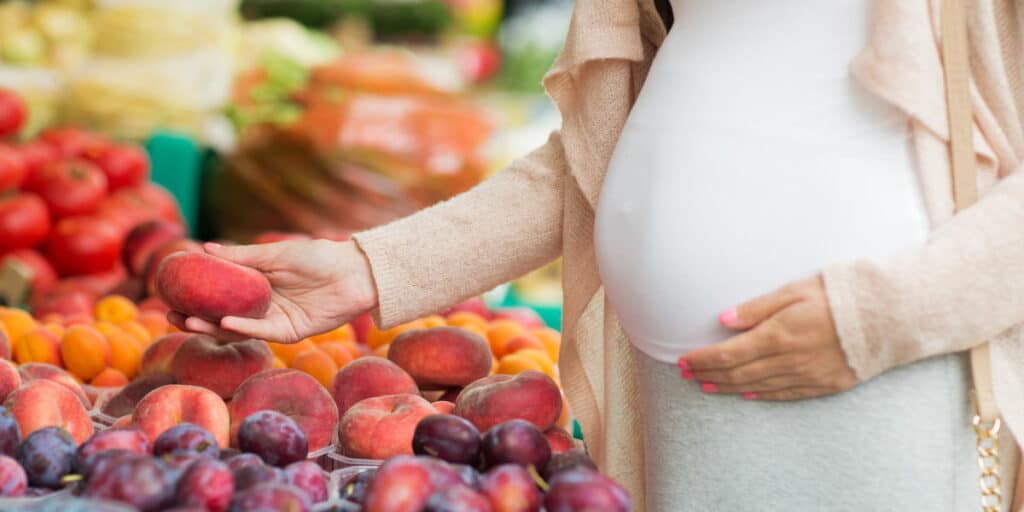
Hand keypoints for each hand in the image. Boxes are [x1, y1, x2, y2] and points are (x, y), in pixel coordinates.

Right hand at [167, 240, 377, 342]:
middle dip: (195, 317)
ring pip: (237, 328)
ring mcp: (274, 320)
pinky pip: (262, 333)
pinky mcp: (289, 332)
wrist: (354, 272)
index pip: (219, 294)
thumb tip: (205, 247)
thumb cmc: (318, 257)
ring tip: (188, 320)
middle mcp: (261, 305)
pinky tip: (224, 322)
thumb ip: (242, 255)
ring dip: (212, 326)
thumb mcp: (275, 253)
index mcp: (257, 285)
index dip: (195, 296)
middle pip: (221, 315)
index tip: (169, 293)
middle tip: (170, 314)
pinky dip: (243, 328)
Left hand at [677, 275, 857, 400]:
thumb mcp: (796, 290)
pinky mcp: (826, 385)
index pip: (728, 354)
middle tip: (686, 374)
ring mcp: (808, 376)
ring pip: (758, 386)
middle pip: (738, 373)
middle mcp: (790, 360)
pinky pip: (786, 394)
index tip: (683, 360)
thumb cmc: (842, 294)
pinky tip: (747, 394)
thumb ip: (757, 307)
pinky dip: (762, 395)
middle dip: (708, 374)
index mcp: (779, 334)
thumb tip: (723, 320)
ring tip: (707, 386)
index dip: (703, 359)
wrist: (892, 316)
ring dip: (729, 387)